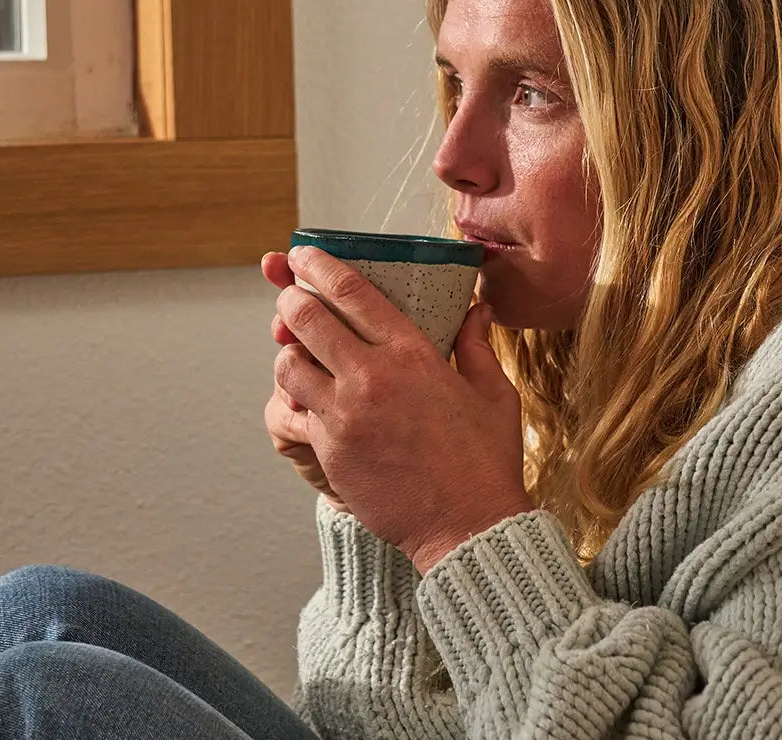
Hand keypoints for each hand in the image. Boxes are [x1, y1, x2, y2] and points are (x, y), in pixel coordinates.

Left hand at [272, 246, 534, 573]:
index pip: (352, 293)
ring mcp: (345, 416)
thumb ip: (476, 345)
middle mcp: (372, 378)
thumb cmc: (485, 460)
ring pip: (289, 367)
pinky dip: (299, 401)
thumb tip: (477, 308)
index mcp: (412, 354)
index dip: (318, 267)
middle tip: (289, 296)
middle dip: (290, 300)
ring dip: (288, 353)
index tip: (302, 256)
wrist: (467, 526)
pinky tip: (310, 401)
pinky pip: (297, 414)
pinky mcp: (330, 452)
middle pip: (307, 320)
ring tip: (297, 352)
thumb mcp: (493, 393)